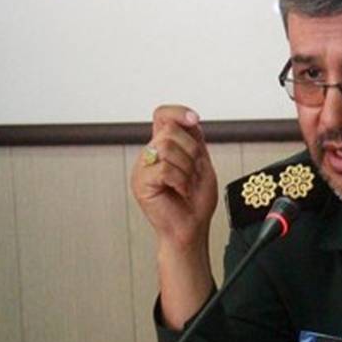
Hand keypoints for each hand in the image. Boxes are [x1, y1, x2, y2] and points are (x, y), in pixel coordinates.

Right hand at [132, 105, 219, 327]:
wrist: (191, 228)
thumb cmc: (195, 200)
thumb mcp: (201, 162)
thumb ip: (193, 139)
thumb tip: (190, 118)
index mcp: (163, 147)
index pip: (162, 114)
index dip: (178, 112)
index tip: (194, 120)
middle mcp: (150, 155)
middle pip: (169, 130)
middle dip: (191, 151)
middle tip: (192, 173)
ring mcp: (142, 168)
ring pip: (166, 147)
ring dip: (186, 168)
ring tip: (185, 184)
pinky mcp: (141, 183)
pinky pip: (164, 168)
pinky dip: (180, 180)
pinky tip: (180, 191)